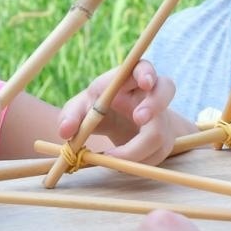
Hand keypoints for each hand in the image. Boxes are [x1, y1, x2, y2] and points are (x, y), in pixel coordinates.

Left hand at [60, 60, 186, 164]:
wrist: (115, 123)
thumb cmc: (96, 107)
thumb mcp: (79, 109)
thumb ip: (70, 116)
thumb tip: (65, 131)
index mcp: (127, 79)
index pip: (142, 67)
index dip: (147, 73)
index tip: (145, 82)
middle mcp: (149, 93)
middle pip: (166, 89)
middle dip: (155, 104)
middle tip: (139, 119)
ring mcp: (161, 115)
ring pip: (163, 130)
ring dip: (141, 147)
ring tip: (114, 156)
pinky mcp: (165, 136)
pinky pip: (160, 151)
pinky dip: (141, 161)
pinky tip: (123, 164)